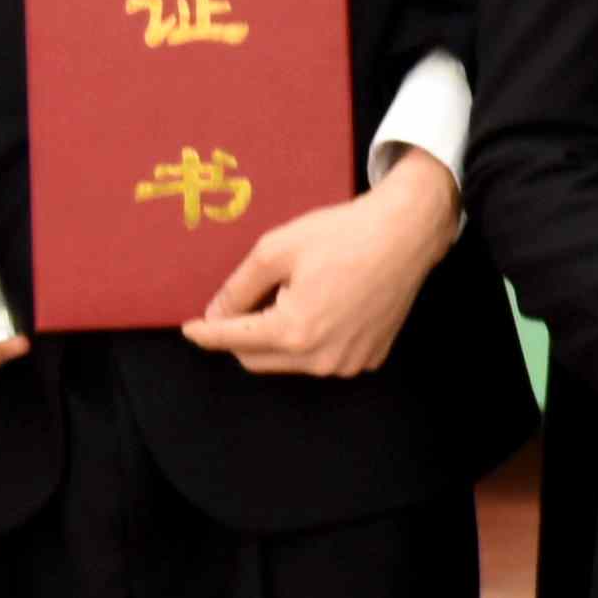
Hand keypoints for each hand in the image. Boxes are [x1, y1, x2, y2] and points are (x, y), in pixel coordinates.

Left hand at [187, 151, 460, 377]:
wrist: (407, 234)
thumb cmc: (343, 235)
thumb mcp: (277, 249)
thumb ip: (239, 287)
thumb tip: (216, 314)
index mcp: (294, 330)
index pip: (232, 340)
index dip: (206, 333)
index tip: (190, 328)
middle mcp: (320, 358)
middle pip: (256, 359)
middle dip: (242, 336)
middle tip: (248, 301)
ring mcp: (347, 363)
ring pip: (289, 362)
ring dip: (278, 339)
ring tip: (295, 296)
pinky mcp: (368, 358)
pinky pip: (323, 358)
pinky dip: (311, 341)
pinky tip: (325, 306)